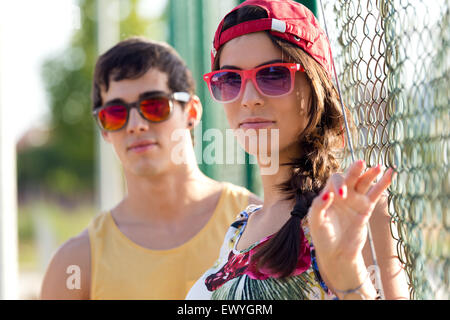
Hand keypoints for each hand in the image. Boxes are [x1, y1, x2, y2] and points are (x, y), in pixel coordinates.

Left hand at [307, 160, 394, 289]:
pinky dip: (383, 184)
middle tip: (361, 163)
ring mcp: (355, 200)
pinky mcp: (366, 208)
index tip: (342, 196)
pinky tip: (391, 173)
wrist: (337, 253)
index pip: (335, 180)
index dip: (339, 184)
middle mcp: (342, 194)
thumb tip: (327, 194)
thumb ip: (318, 207)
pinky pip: (375, 194)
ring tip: (379, 167)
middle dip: (355, 170)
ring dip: (370, 174)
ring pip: (364, 183)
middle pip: (350, 177)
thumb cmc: (323, 237)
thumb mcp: (315, 222)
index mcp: (328, 194)